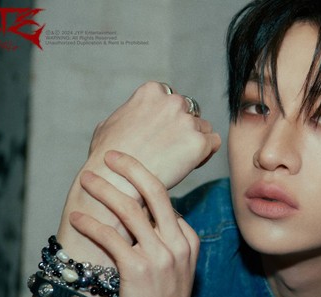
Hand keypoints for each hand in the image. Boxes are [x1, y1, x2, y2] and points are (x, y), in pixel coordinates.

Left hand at [70, 150, 197, 296]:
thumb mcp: (178, 269)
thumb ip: (167, 242)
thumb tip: (143, 219)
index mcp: (189, 239)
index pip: (164, 201)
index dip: (141, 182)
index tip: (123, 170)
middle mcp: (178, 242)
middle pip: (155, 191)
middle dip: (130, 167)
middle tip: (110, 155)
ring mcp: (160, 255)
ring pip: (129, 209)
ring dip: (103, 190)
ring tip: (86, 179)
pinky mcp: (137, 270)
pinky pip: (111, 237)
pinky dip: (91, 224)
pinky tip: (77, 220)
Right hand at [84, 81, 221, 196]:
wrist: (115, 179)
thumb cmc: (107, 156)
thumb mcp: (110, 123)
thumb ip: (129, 113)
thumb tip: (132, 116)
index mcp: (151, 92)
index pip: (171, 98)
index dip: (168, 117)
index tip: (161, 134)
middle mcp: (172, 102)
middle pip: (189, 111)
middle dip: (183, 127)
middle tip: (171, 149)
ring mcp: (187, 122)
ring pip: (203, 127)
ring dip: (194, 141)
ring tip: (178, 160)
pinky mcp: (199, 143)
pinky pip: (213, 142)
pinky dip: (206, 153)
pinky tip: (190, 164)